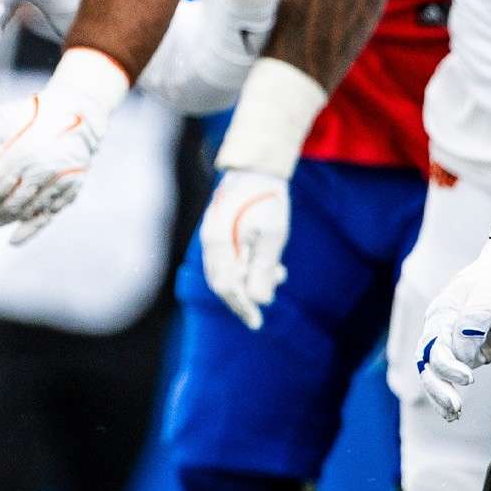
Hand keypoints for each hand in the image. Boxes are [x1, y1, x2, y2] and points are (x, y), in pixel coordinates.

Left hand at [0, 48, 128, 242]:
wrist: (78, 110)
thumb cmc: (33, 113)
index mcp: (20, 152)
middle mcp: (40, 168)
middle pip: (11, 201)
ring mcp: (58, 179)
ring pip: (29, 209)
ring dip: (9, 220)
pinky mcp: (72, 186)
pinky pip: (50, 212)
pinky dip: (32, 228)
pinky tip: (16, 239)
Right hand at [198, 168, 289, 329]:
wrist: (256, 169)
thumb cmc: (266, 200)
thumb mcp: (272, 236)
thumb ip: (263, 268)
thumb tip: (260, 300)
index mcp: (219, 243)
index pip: (226, 286)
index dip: (241, 307)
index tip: (257, 322)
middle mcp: (210, 242)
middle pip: (221, 283)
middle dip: (242, 300)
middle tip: (260, 312)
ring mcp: (212, 237)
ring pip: (224, 272)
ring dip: (247, 282)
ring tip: (280, 274)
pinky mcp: (218, 232)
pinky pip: (226, 260)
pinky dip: (244, 269)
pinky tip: (268, 264)